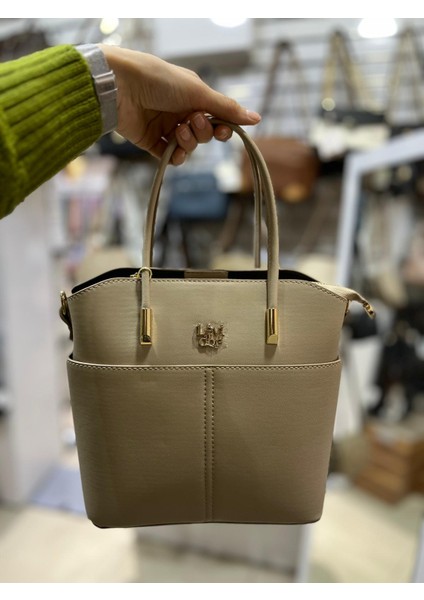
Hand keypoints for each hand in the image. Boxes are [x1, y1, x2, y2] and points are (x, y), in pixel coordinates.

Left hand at [100, 45, 260, 164]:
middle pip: (204, 134)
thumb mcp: (198, 92)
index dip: (223, 127)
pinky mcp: (151, 142)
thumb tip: (256, 118)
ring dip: (189, 142)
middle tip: (193, 121)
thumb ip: (226, 108)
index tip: (225, 130)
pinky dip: (176, 156)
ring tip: (179, 131)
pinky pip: (171, 157)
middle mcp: (180, 112)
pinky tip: (174, 150)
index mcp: (192, 96)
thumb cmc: (159, 80)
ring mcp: (166, 128)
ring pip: (189, 147)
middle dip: (203, 132)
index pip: (216, 118)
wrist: (121, 86)